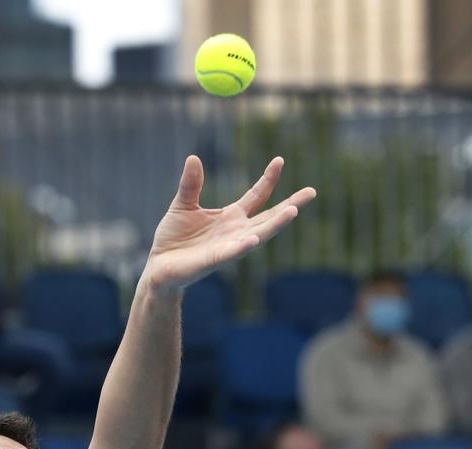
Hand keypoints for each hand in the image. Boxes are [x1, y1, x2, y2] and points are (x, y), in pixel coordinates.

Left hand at [144, 156, 315, 292]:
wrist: (160, 266)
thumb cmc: (174, 238)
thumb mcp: (183, 204)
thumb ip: (191, 184)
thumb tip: (194, 158)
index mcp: (231, 217)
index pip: (256, 196)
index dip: (268, 179)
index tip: (280, 160)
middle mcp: (236, 232)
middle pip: (269, 216)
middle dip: (290, 205)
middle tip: (312, 192)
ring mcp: (228, 247)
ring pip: (258, 235)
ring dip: (275, 225)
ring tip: (293, 211)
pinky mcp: (213, 260)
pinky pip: (231, 253)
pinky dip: (243, 246)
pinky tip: (254, 238)